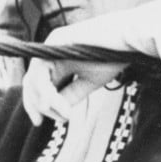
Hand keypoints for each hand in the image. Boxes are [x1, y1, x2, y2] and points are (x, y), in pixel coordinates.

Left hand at [20, 0, 160, 123]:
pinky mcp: (55, 40)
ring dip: (45, 103)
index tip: (45, 123)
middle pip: (31, 84)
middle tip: (55, 121)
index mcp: (57, 62)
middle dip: (38, 106)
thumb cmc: (114, 56)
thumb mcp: (90, 81)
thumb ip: (72, 94)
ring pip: (34, 80)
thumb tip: (56, 113)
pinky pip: (41, 71)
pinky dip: (48, 93)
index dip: (37, 105)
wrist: (129, 38)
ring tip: (65, 115)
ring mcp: (51, 45)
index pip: (37, 86)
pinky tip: (61, 106)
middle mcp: (50, 53)